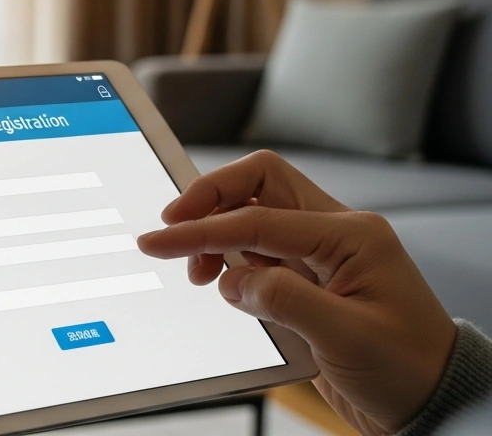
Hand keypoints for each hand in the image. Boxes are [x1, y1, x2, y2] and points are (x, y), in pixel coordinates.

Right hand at [137, 150, 456, 435]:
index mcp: (351, 235)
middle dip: (209, 201)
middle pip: (258, 184)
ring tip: (200, 273)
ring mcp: (323, 255)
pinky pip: (259, 248)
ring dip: (217, 232)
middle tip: (171, 230)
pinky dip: (231, 257)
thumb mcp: (346, 337)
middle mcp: (336, 234)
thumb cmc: (408, 370)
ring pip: (254, 213)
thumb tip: (232, 279)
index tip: (156, 241)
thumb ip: (284, 300)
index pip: (257, 217)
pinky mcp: (311, 280)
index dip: (200, 229)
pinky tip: (224, 283)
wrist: (433, 404)